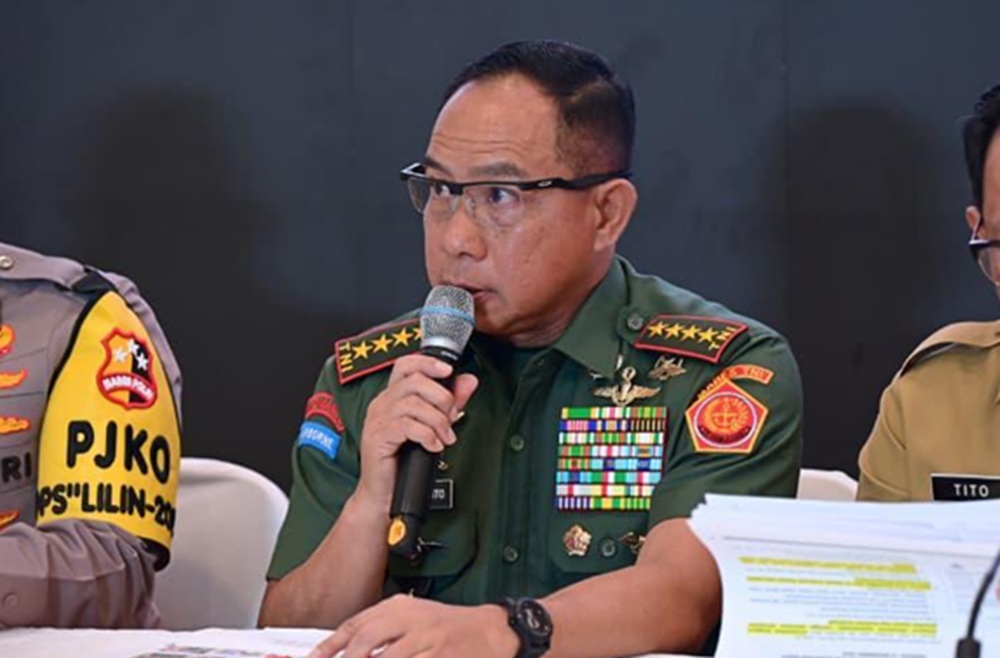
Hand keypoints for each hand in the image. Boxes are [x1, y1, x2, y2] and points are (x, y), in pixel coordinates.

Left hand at [307, 595, 517, 657]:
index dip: (331, 644)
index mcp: (401, 607)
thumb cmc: (451, 627)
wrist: (490, 630)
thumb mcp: (415, 617)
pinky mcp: (440, 655)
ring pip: (387, 657)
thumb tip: (351, 648)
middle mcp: (412, 619)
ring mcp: (427, 639)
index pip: (357, 623)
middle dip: (346, 657)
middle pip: (368, 638)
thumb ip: (384, 629)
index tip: (316, 657)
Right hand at [354, 354, 477, 511]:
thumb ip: (449, 402)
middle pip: (414, 382)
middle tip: (452, 416)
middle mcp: (382, 404)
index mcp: (392, 397)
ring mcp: (378, 421)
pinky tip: (433, 446)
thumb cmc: (403, 461)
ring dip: (437, 421)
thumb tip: (469, 380)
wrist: (383, 494)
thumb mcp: (432, 426)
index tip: (448, 370)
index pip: (405, 365)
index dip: (427, 363)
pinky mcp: (378, 438)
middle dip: (441, 397)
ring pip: (413, 404)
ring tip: (445, 437)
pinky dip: (427, 435)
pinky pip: (407, 426)